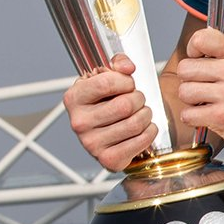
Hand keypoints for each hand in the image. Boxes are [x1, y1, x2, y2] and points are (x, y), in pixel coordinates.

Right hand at [62, 54, 157, 171]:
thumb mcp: (108, 75)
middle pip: (125, 105)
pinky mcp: (108, 160)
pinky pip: (141, 141)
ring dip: (146, 115)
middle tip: (137, 100)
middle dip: (139, 99)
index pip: (107, 83)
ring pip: (135, 123)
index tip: (128, 84)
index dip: (126, 81)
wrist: (110, 129)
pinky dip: (150, 132)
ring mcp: (92, 144)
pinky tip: (144, 128)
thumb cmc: (108, 100)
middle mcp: (78, 122)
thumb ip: (118, 63)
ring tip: (141, 113)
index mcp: (74, 98)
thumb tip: (127, 67)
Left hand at [174, 27, 223, 154]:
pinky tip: (207, 114)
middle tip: (204, 84)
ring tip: (206, 100)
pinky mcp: (221, 118)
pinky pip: (188, 114)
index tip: (199, 58)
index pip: (200, 39)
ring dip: (191, 100)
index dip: (193, 50)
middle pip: (185, 68)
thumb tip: (194, 46)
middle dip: (190, 78)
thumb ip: (221, 50)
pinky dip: (193, 117)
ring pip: (184, 92)